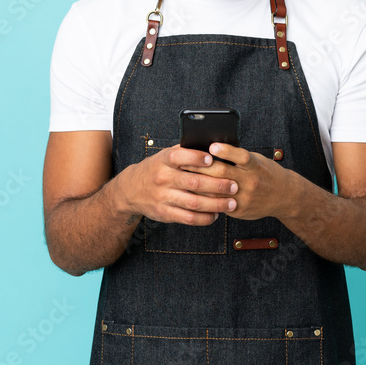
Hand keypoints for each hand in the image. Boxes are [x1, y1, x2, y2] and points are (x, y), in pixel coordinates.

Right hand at [113, 145, 237, 225]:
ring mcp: (163, 197)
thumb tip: (213, 146)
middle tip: (234, 185)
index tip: (213, 159)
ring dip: (216, 204)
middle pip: (193, 182)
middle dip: (217, 185)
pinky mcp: (164, 213)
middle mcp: (162, 178)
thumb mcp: (165, 156)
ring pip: (194, 203)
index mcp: (164, 160)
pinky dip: (204, 218)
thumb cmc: (157, 168)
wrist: (131, 190)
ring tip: (232, 202)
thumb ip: (185, 152)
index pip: (179, 156)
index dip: (196, 158)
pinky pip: (188, 218)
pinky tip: (216, 214)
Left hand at [185, 143, 295, 220]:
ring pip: (217, 191)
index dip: (226, 151)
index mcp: (256, 166)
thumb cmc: (266, 173)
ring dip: (199, 184)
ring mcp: (245, 198)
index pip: (241, 157)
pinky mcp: (240, 210)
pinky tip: (193, 192)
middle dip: (202, 167)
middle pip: (224, 173)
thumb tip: (211, 148)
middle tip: (184, 161)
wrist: (285, 196)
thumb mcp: (257, 160)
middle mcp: (251, 182)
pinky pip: (218, 204)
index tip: (212, 146)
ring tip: (183, 177)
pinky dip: (205, 197)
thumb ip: (238, 157)